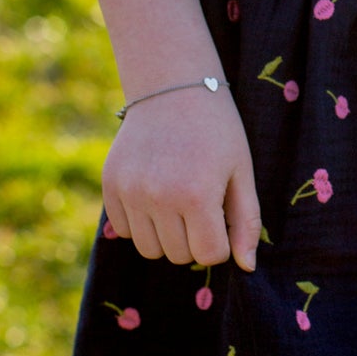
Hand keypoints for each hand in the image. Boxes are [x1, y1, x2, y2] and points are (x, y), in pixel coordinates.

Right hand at [101, 88, 262, 269]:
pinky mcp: (110, 185)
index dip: (220, 241)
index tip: (221, 214)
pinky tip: (154, 190)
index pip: (209, 255)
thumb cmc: (217, 130)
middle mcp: (158, 197)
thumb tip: (246, 268)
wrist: (172, 87)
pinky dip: (141, 221)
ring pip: (149, 249)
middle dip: (194, 238)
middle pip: (179, 255)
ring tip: (177, 197)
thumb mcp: (242, 170)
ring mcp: (130, 192)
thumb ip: (246, 222)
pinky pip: (125, 231)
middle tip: (200, 200)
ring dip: (166, 234)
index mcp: (197, 195)